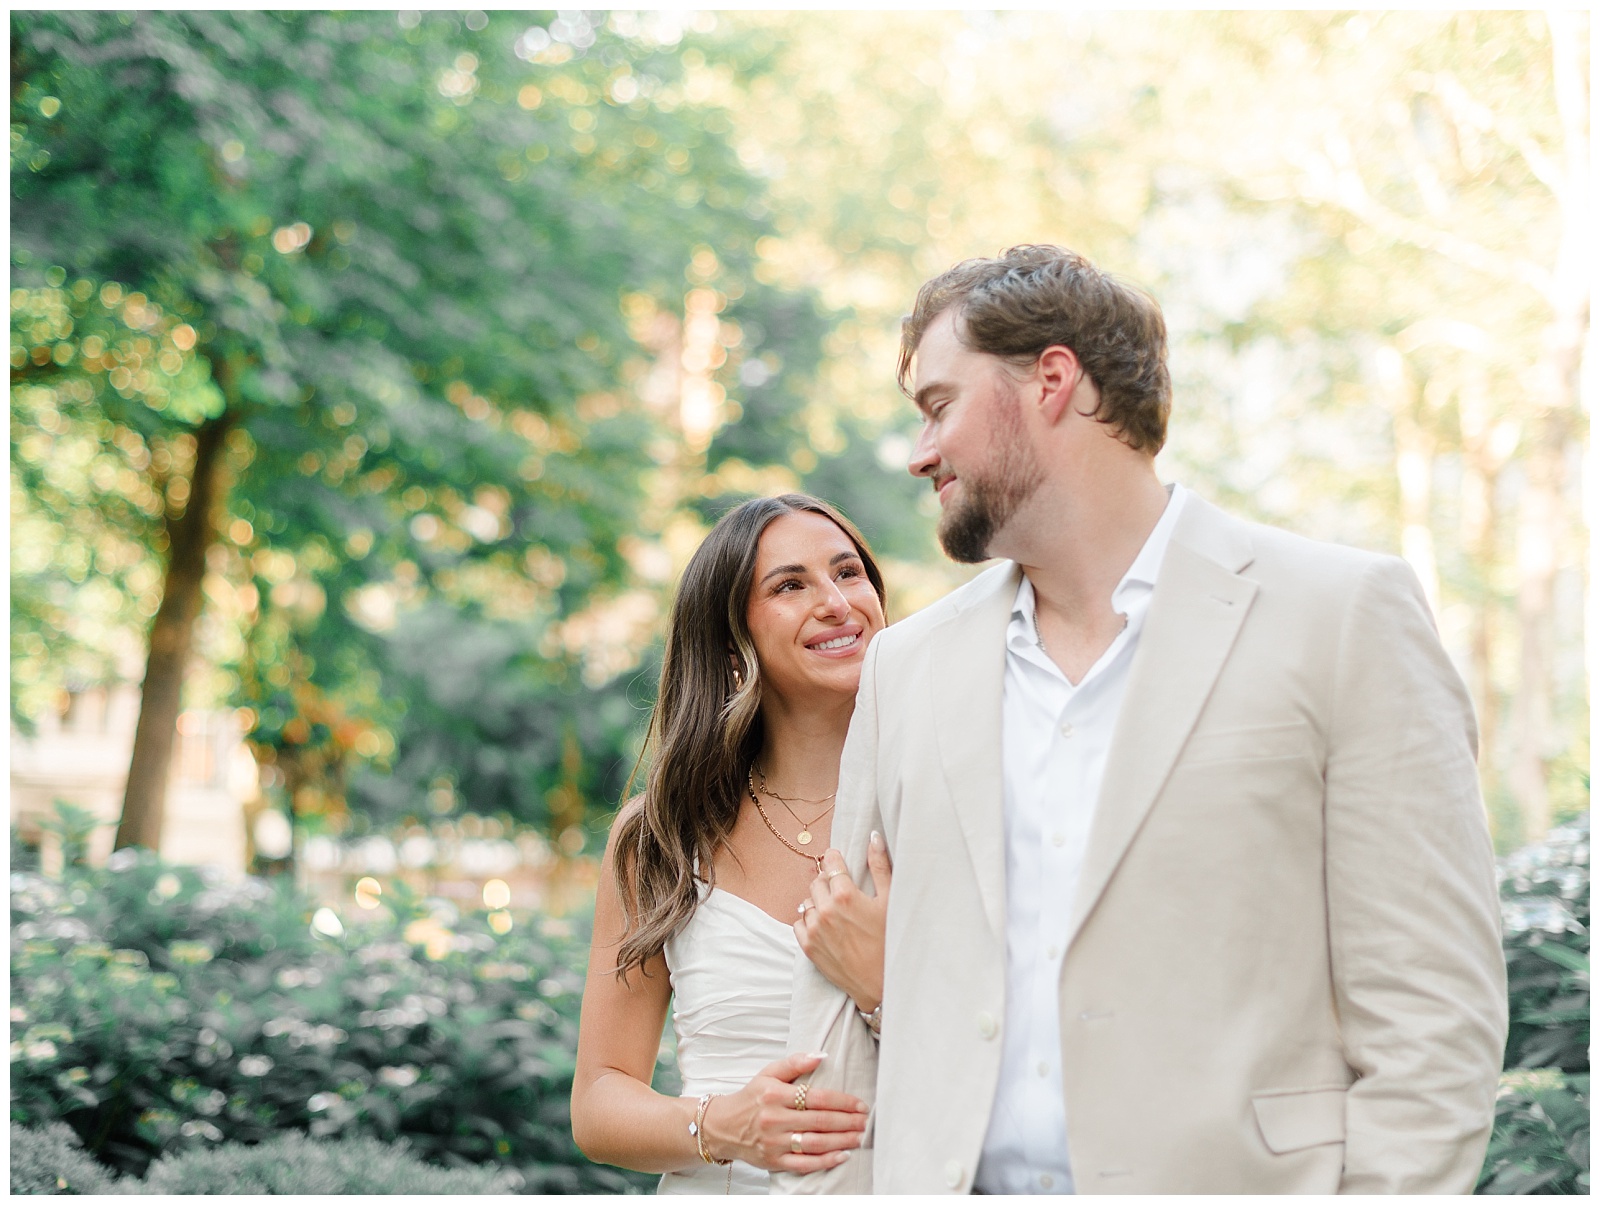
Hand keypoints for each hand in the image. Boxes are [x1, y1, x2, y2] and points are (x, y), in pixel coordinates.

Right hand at [699, 1051, 865, 1172]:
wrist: (722, 1126)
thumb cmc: (750, 1098)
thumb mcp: (768, 1073)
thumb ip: (795, 1063)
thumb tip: (821, 1055)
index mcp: (775, 1094)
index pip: (815, 1097)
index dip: (841, 1102)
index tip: (859, 1104)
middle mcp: (774, 1119)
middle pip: (819, 1121)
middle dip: (847, 1122)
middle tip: (865, 1121)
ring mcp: (774, 1142)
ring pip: (814, 1143)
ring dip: (841, 1141)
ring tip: (859, 1137)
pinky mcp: (774, 1161)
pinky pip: (804, 1164)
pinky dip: (825, 1161)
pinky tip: (842, 1155)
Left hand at [794, 832, 891, 1013]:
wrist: (882, 985)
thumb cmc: (891, 941)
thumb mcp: (891, 901)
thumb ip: (880, 866)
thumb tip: (873, 837)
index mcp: (845, 894)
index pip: (831, 864)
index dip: (835, 859)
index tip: (837, 860)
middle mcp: (825, 910)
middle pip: (817, 882)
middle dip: (828, 881)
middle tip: (842, 889)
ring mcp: (814, 930)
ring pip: (807, 902)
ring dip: (818, 901)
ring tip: (836, 910)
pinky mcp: (808, 948)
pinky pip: (799, 923)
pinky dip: (809, 920)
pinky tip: (824, 924)